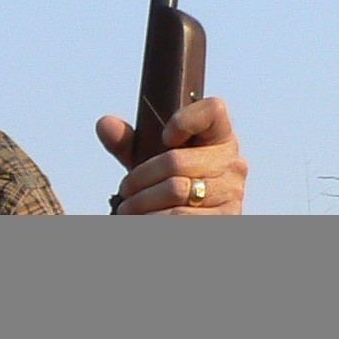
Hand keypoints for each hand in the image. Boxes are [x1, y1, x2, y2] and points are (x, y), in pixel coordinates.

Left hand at [96, 97, 247, 214]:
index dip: (185, 120)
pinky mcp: (226, 219)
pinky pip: (180, 216)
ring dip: (142, 203)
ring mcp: (232, 193)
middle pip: (176, 160)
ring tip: (127, 210)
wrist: (193, 228)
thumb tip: (105, 123)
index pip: (213, 110)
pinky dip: (154, 220)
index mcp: (220, 139)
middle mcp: (233, 164)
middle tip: (125, 190)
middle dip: (141, 178)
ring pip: (175, 190)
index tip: (164, 137)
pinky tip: (144, 221)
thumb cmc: (170, 190)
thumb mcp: (151, 164)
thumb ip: (130, 144)